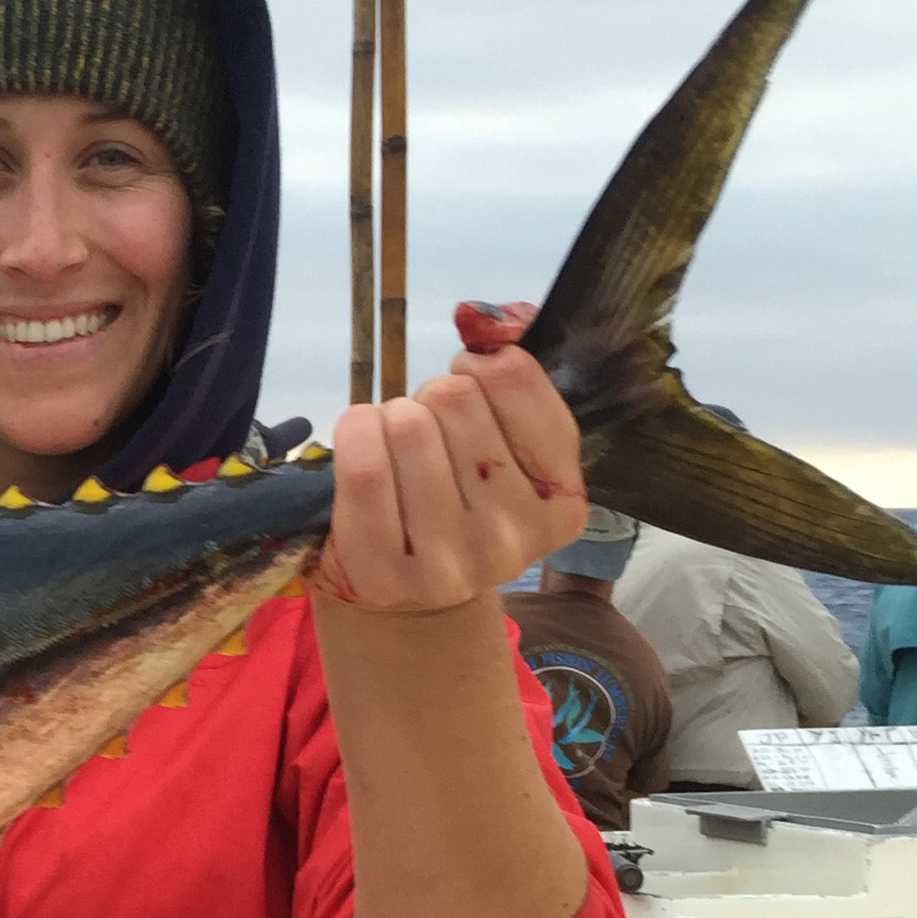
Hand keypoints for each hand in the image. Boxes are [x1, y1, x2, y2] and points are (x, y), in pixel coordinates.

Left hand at [312, 302, 585, 611]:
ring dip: (390, 416)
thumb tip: (484, 319)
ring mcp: (450, 561)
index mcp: (561, 501)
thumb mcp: (506, 448)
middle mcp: (514, 536)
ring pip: (409, 427)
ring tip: (395, 443)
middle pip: (455, 399)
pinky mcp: (384, 572)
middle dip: (433, 398)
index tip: (471, 383)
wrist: (411, 598)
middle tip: (428, 428)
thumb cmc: (460, 501)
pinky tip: (361, 439)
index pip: (515, 382)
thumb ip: (510, 377)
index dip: (480, 365)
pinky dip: (354, 433)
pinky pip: (363, 467)